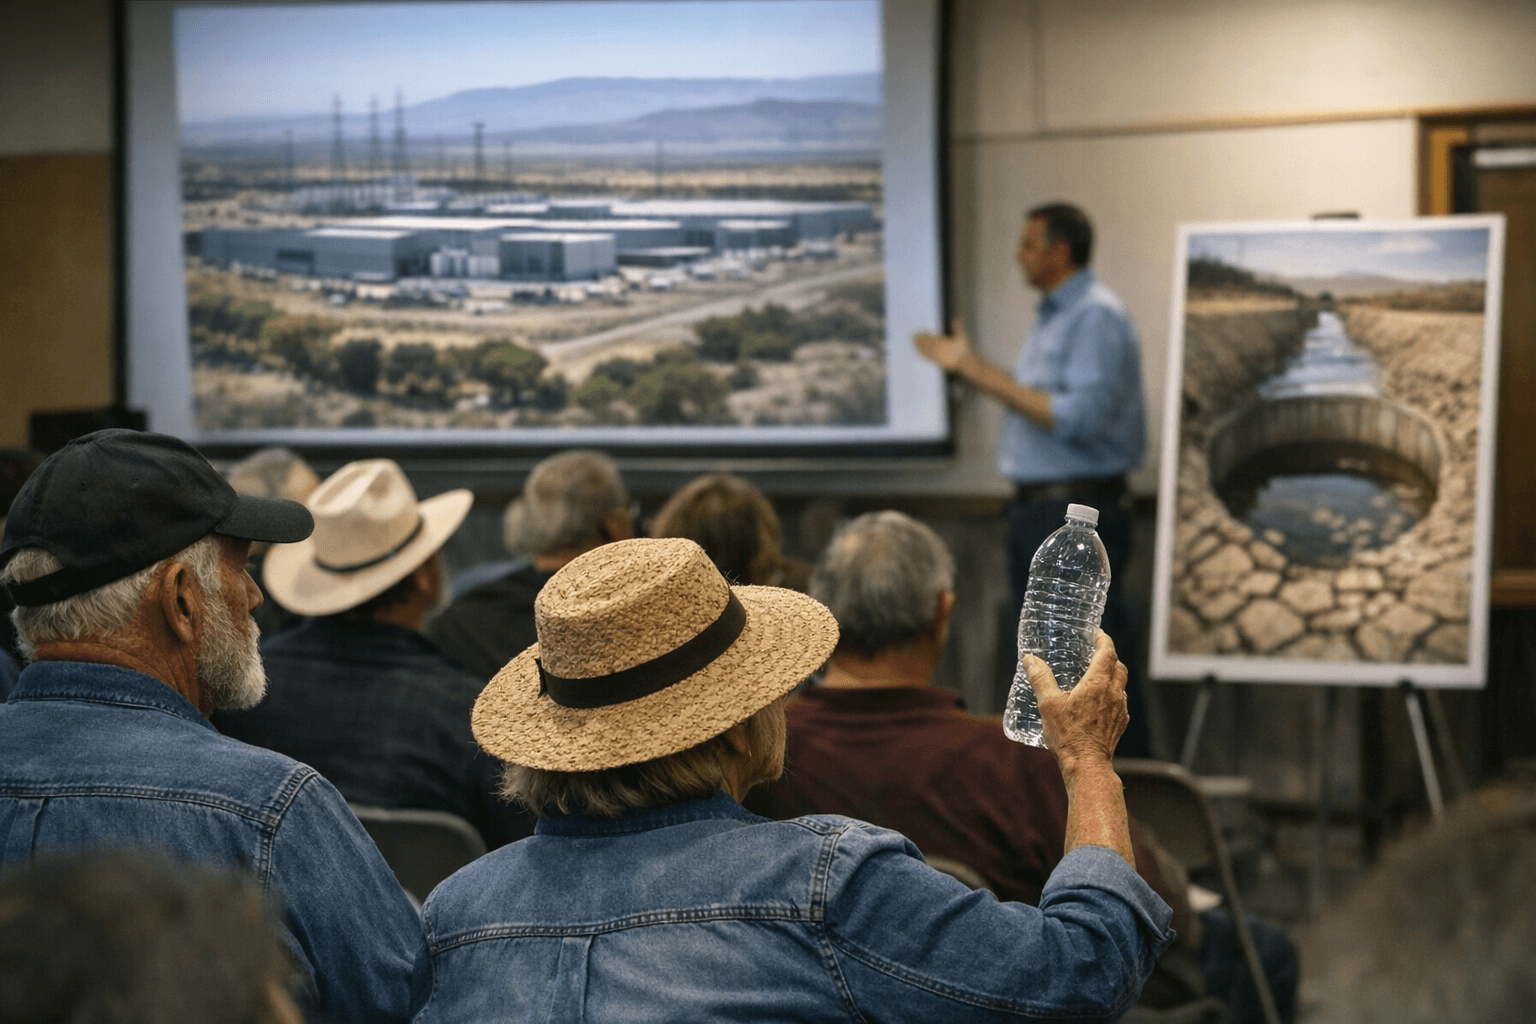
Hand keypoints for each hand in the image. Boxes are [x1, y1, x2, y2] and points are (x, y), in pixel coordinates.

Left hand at [913, 317, 972, 372]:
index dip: (925, 334)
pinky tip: (918, 350)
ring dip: (918, 345)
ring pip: (925, 350)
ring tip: (914, 341)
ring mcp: (936, 356)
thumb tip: (955, 318)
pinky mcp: (936, 361)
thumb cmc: (964, 349)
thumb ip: (958, 327)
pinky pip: (927, 357)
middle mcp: (938, 350)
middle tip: (914, 335)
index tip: (922, 330)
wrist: (964, 362)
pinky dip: (921, 353)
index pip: (931, 338)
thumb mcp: (962, 336)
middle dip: (920, 339)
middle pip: (926, 344)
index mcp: (943, 343)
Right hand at [1024, 631, 1127, 772]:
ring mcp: (1119, 709)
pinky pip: (1120, 702)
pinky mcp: (1120, 723)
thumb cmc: (1068, 735)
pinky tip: (1099, 702)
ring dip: (1112, 676)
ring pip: (1121, 685)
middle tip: (1096, 653)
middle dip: (1109, 657)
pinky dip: (1112, 694)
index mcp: (1098, 683)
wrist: (1086, 764)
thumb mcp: (1048, 704)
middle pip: (1119, 666)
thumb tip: (1030, 660)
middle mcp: (1113, 693)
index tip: (1097, 634)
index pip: (1108, 653)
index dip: (1104, 640)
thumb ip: (1040, 679)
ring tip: (1096, 676)